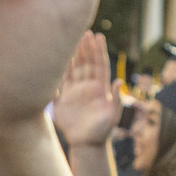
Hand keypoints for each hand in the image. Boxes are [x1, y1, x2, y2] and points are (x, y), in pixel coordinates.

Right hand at [51, 31, 119, 147]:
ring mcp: (75, 91)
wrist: (86, 143)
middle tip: (84, 31)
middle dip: (85, 47)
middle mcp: (88, 87)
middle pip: (86, 63)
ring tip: (69, 39)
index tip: (98, 36)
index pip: (99, 65)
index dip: (99, 50)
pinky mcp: (64, 98)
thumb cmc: (102, 131)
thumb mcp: (112, 116)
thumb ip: (116, 99)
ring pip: (73, 68)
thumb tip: (120, 82)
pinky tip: (56, 58)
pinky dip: (58, 69)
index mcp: (100, 88)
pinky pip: (60, 80)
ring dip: (73, 55)